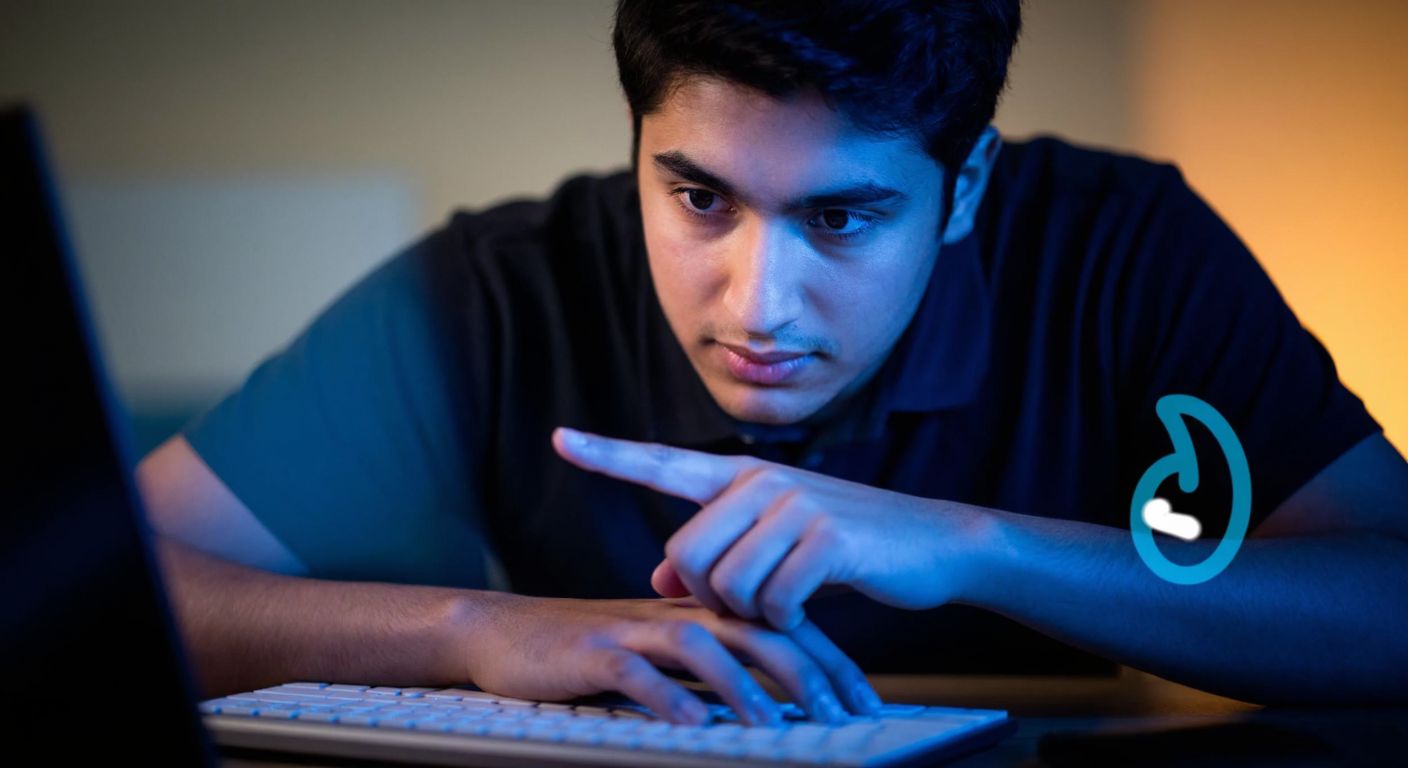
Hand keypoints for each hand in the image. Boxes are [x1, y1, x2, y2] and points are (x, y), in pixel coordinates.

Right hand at [460, 592, 881, 724]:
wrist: (501, 633)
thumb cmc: (584, 652)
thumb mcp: (655, 658)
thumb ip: (705, 671)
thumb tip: (767, 707)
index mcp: (697, 615)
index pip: (776, 630)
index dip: (826, 663)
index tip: (866, 702)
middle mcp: (674, 615)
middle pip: (755, 631)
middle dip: (806, 672)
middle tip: (844, 715)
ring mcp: (632, 630)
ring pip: (702, 646)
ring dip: (743, 686)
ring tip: (775, 726)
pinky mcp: (591, 651)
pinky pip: (636, 672)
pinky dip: (667, 696)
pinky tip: (692, 723)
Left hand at [551, 427, 990, 630]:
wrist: (934, 543)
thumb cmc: (848, 551)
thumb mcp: (776, 550)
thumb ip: (715, 561)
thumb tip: (656, 584)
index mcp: (744, 478)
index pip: (664, 464)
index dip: (609, 456)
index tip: (560, 438)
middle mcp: (762, 481)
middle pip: (684, 557)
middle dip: (707, 599)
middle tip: (748, 605)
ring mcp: (795, 505)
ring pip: (725, 585)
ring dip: (751, 614)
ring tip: (786, 603)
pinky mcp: (826, 538)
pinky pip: (773, 602)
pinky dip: (787, 622)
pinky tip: (810, 607)